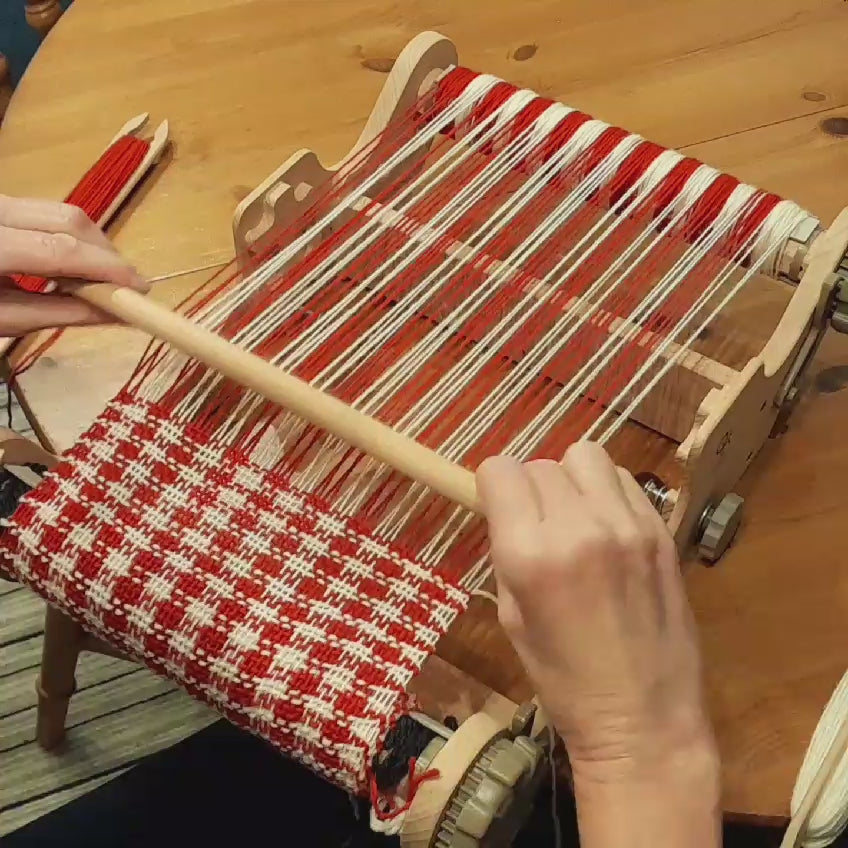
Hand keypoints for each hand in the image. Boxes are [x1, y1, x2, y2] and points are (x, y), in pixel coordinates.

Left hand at [0, 194, 147, 336]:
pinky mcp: (0, 201)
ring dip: (91, 244)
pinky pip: (44, 211)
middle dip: (106, 252)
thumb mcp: (0, 319)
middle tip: (125, 286)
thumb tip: (115, 313)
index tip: (141, 288)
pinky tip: (71, 265)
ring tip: (100, 278)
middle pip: (69, 219)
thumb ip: (59, 314)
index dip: (107, 268)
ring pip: (60, 210)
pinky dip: (68, 237)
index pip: (61, 250)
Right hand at [476, 442, 715, 781]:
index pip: (501, 471)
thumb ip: (508, 551)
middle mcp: (578, 527)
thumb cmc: (563, 682)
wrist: (644, 718)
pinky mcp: (660, 530)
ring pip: (585, 455)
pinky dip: (607, 491)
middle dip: (529, 487)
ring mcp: (627, 524)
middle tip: (536, 523)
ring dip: (570, 478)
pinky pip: (623, 479)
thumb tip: (508, 510)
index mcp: (530, 555)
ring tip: (574, 515)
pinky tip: (607, 526)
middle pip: (540, 463)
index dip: (494, 487)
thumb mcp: (512, 618)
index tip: (498, 506)